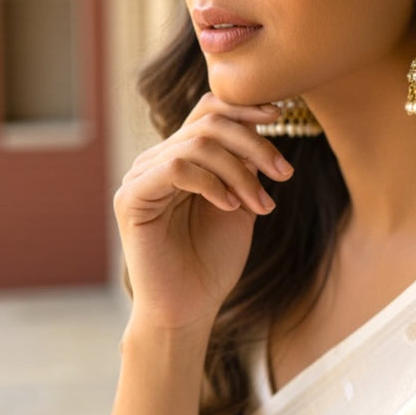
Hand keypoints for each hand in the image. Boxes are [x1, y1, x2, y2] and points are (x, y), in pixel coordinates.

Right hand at [113, 93, 292, 331]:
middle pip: (210, 124)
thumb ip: (245, 163)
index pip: (208, 110)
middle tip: (284, 174)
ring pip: (199, 144)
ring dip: (240, 171)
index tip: (279, 115)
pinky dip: (212, 183)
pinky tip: (229, 206)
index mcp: (181, 155)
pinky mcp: (132, 197)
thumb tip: (263, 121)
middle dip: (254, 144)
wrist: (190, 307)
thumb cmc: (214, 258)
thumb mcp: (241, 199)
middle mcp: (157, 159)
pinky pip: (177, 167)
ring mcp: (141, 175)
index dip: (244, 106)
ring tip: (261, 204)